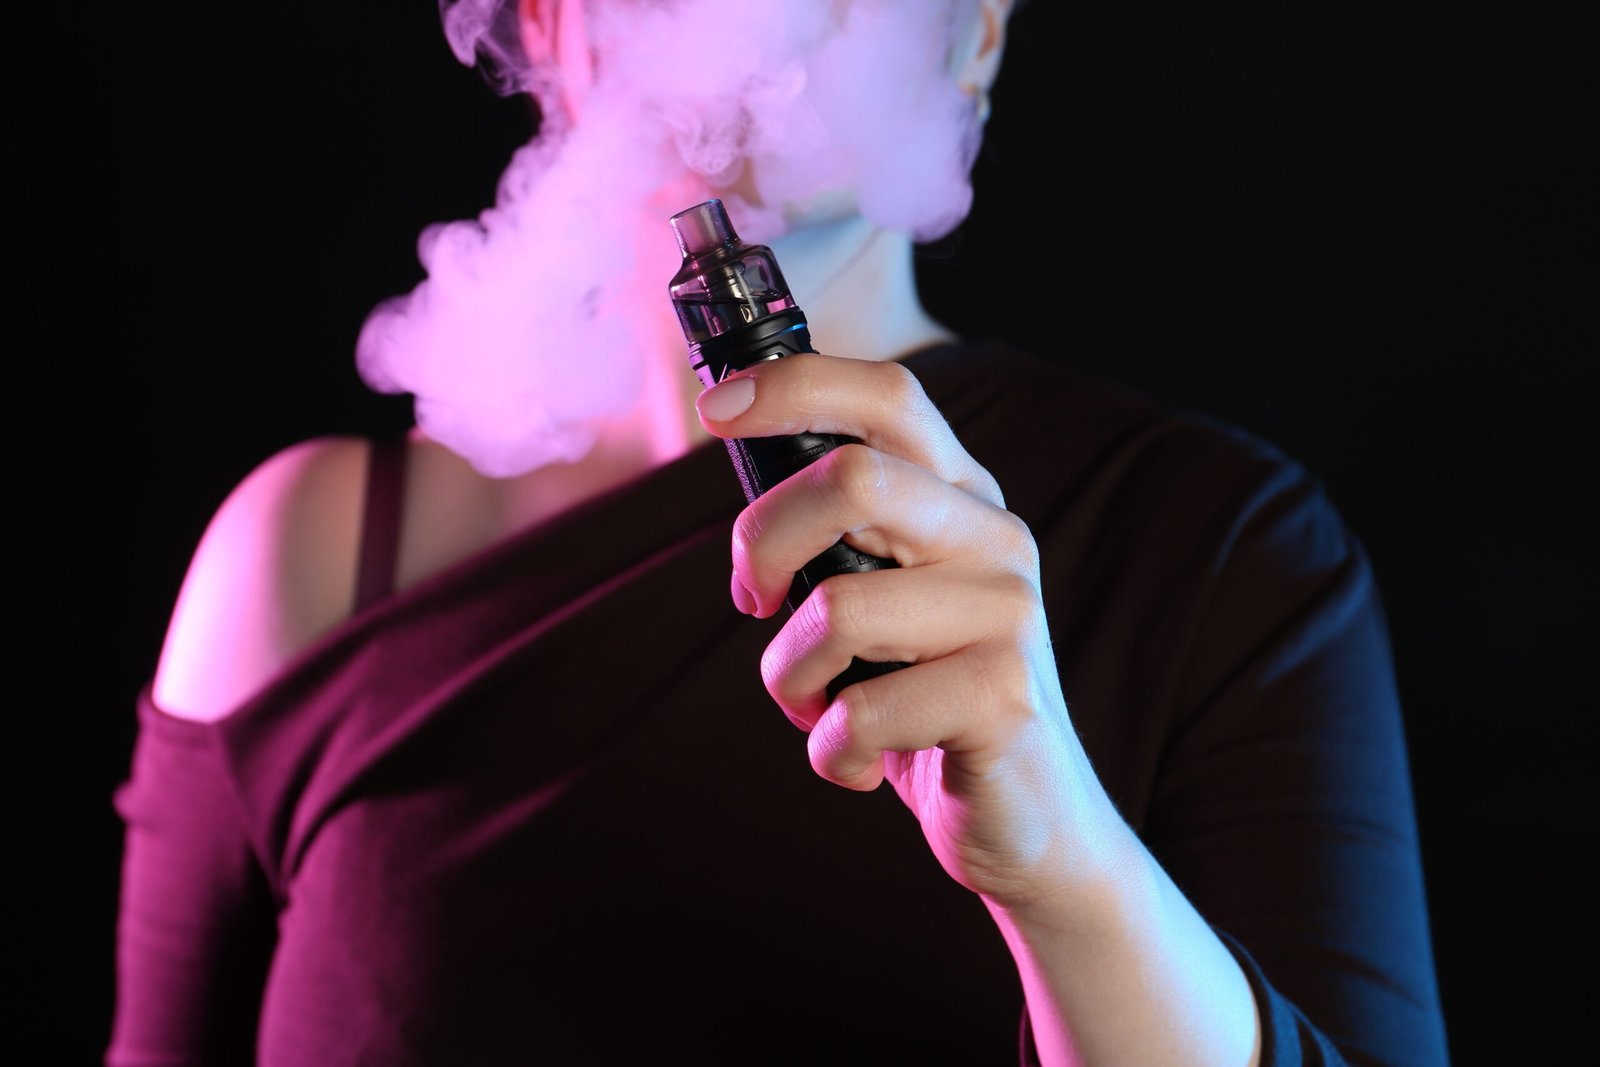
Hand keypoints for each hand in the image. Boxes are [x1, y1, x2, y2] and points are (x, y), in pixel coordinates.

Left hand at [695, 354, 1132, 912]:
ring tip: (821, 708)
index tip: (715, 409)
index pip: (890, 395)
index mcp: (961, 499)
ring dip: (791, 678)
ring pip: (838, 608)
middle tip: (753, 601)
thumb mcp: (884, 596)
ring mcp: (1008, 614)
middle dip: (763, 542)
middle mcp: (995, 537)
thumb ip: (838, 531)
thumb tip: (737, 448)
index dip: (795, 385)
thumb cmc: (925, 702)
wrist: (1030, 820)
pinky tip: (857, 764)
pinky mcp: (1003, 698)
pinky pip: (860, 712)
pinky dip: (829, 752)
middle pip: (854, 478)